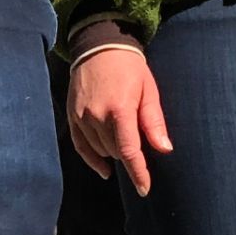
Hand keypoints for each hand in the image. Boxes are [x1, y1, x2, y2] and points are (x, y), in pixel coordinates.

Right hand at [68, 35, 169, 195]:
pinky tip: (104, 169)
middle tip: (138, 136)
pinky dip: (93, 159)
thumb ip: (154, 122)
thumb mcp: (149, 90)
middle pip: (116, 151)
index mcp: (120, 109)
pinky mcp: (72, 116)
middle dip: (129, 151)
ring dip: (114, 150)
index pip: (129, 151)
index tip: (144, 189)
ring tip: (123, 133)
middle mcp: (97, 116)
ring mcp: (81, 117)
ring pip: (100, 150)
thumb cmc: (130, 67)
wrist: (99, 45)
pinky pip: (81, 147)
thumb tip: (164, 149)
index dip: (138, 172)